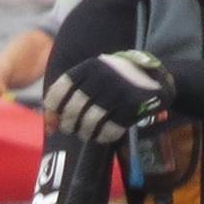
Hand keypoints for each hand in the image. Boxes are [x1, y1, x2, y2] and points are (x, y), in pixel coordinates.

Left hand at [43, 50, 168, 143]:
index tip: (55, 117)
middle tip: (71, 128)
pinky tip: (102, 135)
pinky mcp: (130, 107)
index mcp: (89, 67)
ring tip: (86, 133)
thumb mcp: (95, 72)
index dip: (53, 108)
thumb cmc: (116, 76)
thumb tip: (50, 123)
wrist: (153, 74)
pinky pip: (109, 129)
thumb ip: (73, 91)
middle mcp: (102, 78)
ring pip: (90, 122)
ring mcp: (117, 93)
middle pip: (73, 109)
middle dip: (68, 123)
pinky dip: (103, 136)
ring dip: (84, 132)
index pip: (60, 90)